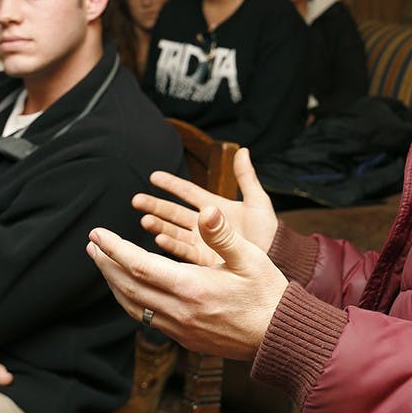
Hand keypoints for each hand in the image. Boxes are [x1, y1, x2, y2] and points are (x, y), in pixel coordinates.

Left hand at [87, 205, 288, 359]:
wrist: (277, 337)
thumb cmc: (267, 293)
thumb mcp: (250, 257)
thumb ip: (222, 235)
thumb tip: (204, 211)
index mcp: (192, 287)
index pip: (138, 265)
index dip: (114, 248)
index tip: (97, 233)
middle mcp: (179, 311)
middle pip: (127, 285)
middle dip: (106, 263)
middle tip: (92, 244)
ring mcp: (179, 327)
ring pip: (132, 305)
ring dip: (113, 282)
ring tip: (102, 263)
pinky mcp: (183, 337)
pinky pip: (145, 318)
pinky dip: (129, 299)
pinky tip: (128, 288)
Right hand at [132, 148, 277, 266]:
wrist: (275, 261)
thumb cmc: (270, 233)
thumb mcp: (258, 202)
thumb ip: (247, 178)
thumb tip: (243, 150)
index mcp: (215, 208)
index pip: (188, 192)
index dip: (171, 184)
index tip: (153, 176)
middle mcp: (204, 225)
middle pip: (174, 212)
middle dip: (155, 205)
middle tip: (136, 200)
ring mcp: (202, 243)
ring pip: (174, 231)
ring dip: (159, 226)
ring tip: (145, 221)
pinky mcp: (203, 261)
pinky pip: (183, 252)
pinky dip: (171, 245)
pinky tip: (159, 241)